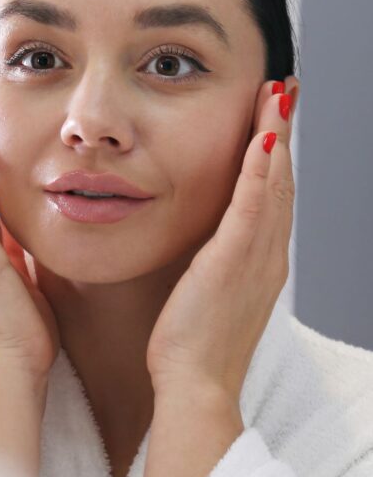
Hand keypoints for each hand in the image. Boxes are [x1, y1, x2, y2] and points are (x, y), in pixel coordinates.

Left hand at [145, 77, 298, 401]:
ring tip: (278, 94)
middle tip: (285, 89)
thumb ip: (205, 262)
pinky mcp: (235, 262)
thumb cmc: (191, 347)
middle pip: (280, 180)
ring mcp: (256, 258)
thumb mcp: (202, 293)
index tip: (272, 116)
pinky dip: (260, 170)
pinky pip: (252, 207)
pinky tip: (262, 137)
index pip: (270, 194)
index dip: (274, 153)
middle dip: (282, 131)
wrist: (196, 387)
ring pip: (273, 184)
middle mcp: (267, 255)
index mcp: (258, 261)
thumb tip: (195, 242)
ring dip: (276, 135)